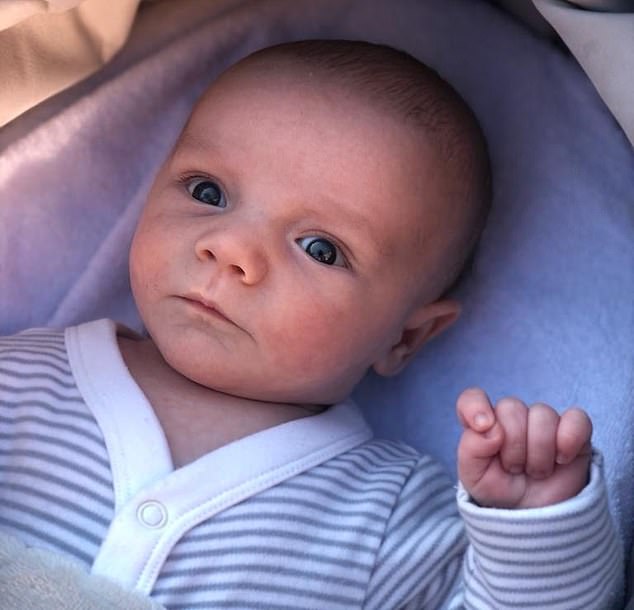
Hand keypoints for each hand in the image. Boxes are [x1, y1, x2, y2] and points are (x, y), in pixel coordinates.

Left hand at [457, 388, 592, 508]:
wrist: (535, 518)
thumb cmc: (500, 491)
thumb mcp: (474, 477)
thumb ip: (472, 448)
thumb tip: (489, 427)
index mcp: (484, 423)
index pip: (473, 398)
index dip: (476, 407)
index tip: (482, 426)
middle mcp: (512, 417)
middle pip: (511, 407)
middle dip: (513, 446)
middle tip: (515, 468)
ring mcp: (544, 421)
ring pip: (542, 415)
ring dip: (538, 452)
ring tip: (536, 471)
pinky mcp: (574, 430)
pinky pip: (577, 419)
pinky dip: (569, 439)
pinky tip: (561, 459)